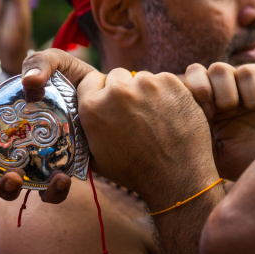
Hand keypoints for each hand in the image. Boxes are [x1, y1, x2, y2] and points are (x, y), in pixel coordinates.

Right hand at [0, 50, 94, 202]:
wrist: (112, 107)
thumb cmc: (78, 84)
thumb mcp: (61, 64)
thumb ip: (42, 62)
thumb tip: (30, 84)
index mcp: (9, 114)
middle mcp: (17, 141)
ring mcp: (37, 160)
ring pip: (13, 185)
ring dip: (7, 189)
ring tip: (13, 179)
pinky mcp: (60, 173)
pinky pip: (50, 192)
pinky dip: (52, 191)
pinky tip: (60, 179)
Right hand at [77, 69, 218, 204]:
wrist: (177, 177)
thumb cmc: (136, 171)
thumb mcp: (96, 157)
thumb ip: (85, 130)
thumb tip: (77, 115)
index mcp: (93, 107)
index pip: (90, 81)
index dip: (100, 91)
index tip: (110, 102)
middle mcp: (117, 91)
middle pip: (117, 76)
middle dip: (124, 90)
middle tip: (135, 114)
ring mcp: (146, 84)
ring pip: (142, 78)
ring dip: (146, 92)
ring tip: (155, 118)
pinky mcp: (171, 83)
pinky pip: (164, 81)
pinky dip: (167, 93)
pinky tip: (170, 115)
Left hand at [184, 57, 254, 179]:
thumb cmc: (250, 162)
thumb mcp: (216, 156)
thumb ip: (193, 138)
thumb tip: (170, 127)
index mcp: (213, 103)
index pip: (194, 76)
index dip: (198, 89)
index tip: (208, 114)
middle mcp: (233, 89)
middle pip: (216, 69)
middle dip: (222, 91)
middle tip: (231, 111)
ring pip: (243, 69)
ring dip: (250, 93)